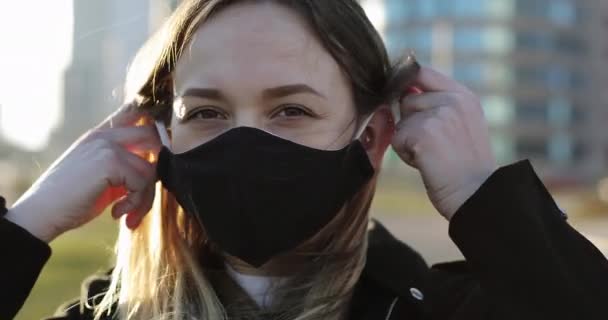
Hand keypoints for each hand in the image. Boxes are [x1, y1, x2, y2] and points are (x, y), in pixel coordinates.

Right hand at [5, 102, 160, 241]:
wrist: (41, 213)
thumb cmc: (69, 199)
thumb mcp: (101, 177)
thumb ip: (124, 168)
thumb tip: (155, 171)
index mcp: (100, 135)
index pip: (133, 112)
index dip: (153, 125)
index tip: (161, 147)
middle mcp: (104, 136)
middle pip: (152, 136)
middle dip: (157, 167)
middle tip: (145, 195)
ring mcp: (107, 146)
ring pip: (150, 169)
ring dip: (144, 198)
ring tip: (128, 213)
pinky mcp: (111, 162)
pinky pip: (142, 183)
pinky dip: (135, 203)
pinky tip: (117, 213)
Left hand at [391, 67, 497, 219]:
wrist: (477, 195)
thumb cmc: (466, 167)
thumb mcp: (463, 125)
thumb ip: (439, 105)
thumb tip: (404, 92)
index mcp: (464, 96)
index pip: (422, 72)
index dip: (406, 85)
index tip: (405, 102)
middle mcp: (453, 100)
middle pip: (407, 100)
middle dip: (410, 124)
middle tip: (434, 146)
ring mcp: (439, 115)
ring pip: (401, 121)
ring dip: (408, 141)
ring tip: (433, 156)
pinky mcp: (423, 133)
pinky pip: (398, 139)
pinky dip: (406, 156)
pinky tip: (427, 164)